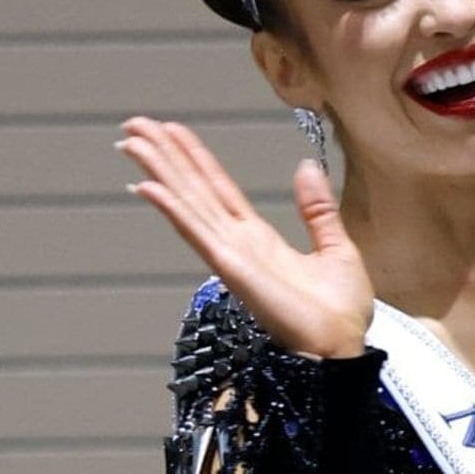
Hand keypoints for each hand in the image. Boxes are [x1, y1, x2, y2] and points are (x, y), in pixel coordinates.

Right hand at [116, 116, 372, 358]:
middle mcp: (238, 245)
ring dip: (160, 172)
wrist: (342, 348)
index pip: (219, 190)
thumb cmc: (340, 314)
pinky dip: (174, 209)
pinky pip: (199, 233)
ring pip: (189, 205)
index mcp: (260, 240)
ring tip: (132, 142)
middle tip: (135, 125)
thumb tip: (306, 167)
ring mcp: (231, 257)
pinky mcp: (233, 270)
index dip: (195, 160)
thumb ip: (318, 210)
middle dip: (165, 157)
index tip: (172, 132)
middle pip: (194, 191)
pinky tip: (149, 187)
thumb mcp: (336, 249)